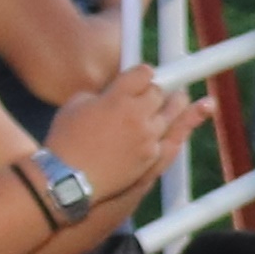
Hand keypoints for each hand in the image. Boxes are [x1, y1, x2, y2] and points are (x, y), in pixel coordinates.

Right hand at [47, 72, 202, 198]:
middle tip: (157, 91)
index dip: (143, 74)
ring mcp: (147, 136)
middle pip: (159, 93)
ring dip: (174, 106)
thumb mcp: (77, 104)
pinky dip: (177, 128)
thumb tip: (115, 92)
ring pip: (171, 114)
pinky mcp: (152, 156)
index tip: (144, 77)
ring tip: (181, 99)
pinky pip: (170, 138)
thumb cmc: (66, 141)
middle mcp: (137, 114)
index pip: (144, 74)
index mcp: (117, 97)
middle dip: (156, 91)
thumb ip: (102, 93)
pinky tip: (188, 120)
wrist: (67, 179)